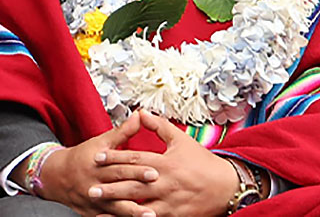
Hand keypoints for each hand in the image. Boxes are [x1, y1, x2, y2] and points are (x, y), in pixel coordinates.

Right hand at [24, 112, 157, 215]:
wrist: (56, 177)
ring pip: (114, 205)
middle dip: (137, 183)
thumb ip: (122, 132)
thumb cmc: (81, 158)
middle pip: (118, 181)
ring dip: (132, 210)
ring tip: (150, 214)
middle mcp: (95, 180)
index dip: (137, 166)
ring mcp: (94, 198)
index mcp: (97, 161)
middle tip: (155, 184)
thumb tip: (139, 117)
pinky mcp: (93, 212)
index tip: (155, 169)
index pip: (120, 163)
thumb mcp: (100, 142)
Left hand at [89, 111, 236, 216]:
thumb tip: (140, 112)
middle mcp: (165, 183)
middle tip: (90, 189)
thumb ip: (159, 126)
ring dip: (119, 207)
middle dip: (110, 187)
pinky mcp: (175, 215)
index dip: (114, 158)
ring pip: (140, 205)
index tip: (97, 158)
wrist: (229, 187)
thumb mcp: (182, 140)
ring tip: (101, 208)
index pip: (134, 159)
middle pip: (132, 185)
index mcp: (165, 163)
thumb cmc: (204, 163)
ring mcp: (169, 201)